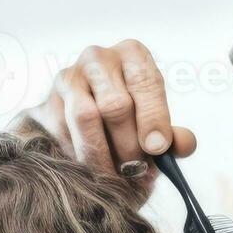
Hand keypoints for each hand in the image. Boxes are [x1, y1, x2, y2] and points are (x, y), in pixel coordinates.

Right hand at [12, 39, 196, 184]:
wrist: (86, 120)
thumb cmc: (131, 117)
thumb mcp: (156, 122)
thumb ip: (173, 135)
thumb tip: (185, 145)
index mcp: (132, 55)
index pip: (145, 82)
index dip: (153, 117)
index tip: (157, 148)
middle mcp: (98, 58)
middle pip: (115, 104)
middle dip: (128, 144)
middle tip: (137, 170)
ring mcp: (68, 77)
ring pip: (84, 118)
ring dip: (102, 155)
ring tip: (116, 178)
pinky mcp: (47, 102)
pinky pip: (63, 133)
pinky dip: (80, 156)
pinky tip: (93, 169)